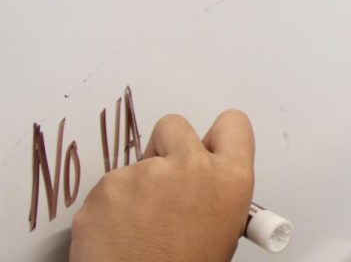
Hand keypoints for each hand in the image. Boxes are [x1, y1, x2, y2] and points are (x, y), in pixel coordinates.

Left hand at [70, 110, 254, 261]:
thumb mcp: (224, 230)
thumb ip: (218, 190)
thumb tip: (207, 178)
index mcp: (230, 179)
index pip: (233, 124)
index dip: (217, 136)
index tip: (206, 145)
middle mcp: (191, 167)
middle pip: (175, 126)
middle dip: (166, 148)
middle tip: (164, 181)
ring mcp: (145, 174)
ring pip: (136, 164)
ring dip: (136, 187)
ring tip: (139, 230)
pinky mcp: (107, 188)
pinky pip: (108, 188)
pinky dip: (109, 209)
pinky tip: (119, 237)